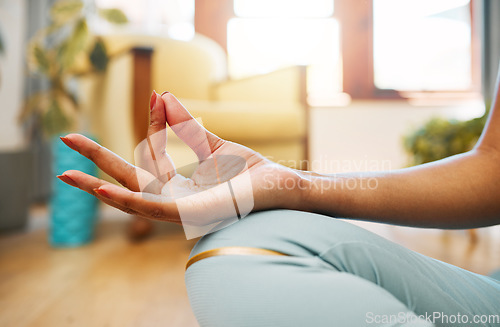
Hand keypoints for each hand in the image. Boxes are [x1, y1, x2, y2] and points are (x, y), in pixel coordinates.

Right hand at [58, 92, 299, 232]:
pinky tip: (103, 188)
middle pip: (129, 178)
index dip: (152, 125)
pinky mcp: (191, 215)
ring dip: (99, 186)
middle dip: (97, 161)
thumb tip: (163, 98)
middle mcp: (175, 199)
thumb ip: (189, 128)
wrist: (283, 188)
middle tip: (66, 141)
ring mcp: (181, 209)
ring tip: (67, 175)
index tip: (156, 97)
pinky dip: (129, 199)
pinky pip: (154, 207)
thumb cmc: (253, 173)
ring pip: (132, 197)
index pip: (153, 154)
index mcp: (180, 185)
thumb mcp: (215, 147)